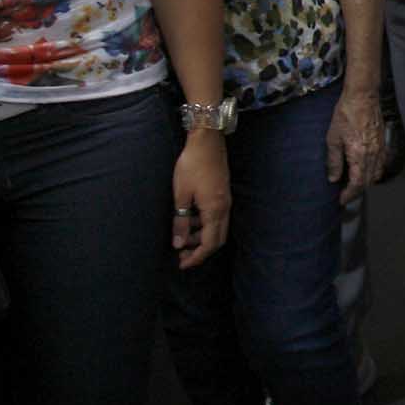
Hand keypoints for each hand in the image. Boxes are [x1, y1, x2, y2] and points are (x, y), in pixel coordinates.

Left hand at [172, 130, 230, 268]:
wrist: (207, 141)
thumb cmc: (191, 165)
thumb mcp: (181, 194)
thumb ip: (180, 221)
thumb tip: (178, 244)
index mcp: (214, 211)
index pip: (209, 244)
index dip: (196, 257)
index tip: (181, 264)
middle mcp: (224, 208)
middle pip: (217, 239)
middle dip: (200, 250)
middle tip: (181, 254)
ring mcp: (226, 200)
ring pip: (217, 228)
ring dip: (201, 236)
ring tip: (182, 235)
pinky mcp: (223, 194)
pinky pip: (217, 217)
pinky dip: (204, 224)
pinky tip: (190, 218)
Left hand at [325, 85, 386, 203]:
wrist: (362, 97)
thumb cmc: (346, 114)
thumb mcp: (333, 138)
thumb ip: (334, 161)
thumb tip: (333, 178)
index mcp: (360, 155)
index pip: (357, 183)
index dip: (349, 194)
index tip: (341, 199)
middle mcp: (373, 155)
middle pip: (368, 182)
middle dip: (356, 191)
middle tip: (345, 194)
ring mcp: (380, 149)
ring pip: (376, 174)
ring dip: (366, 183)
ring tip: (354, 184)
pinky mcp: (383, 143)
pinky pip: (381, 164)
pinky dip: (374, 172)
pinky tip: (365, 170)